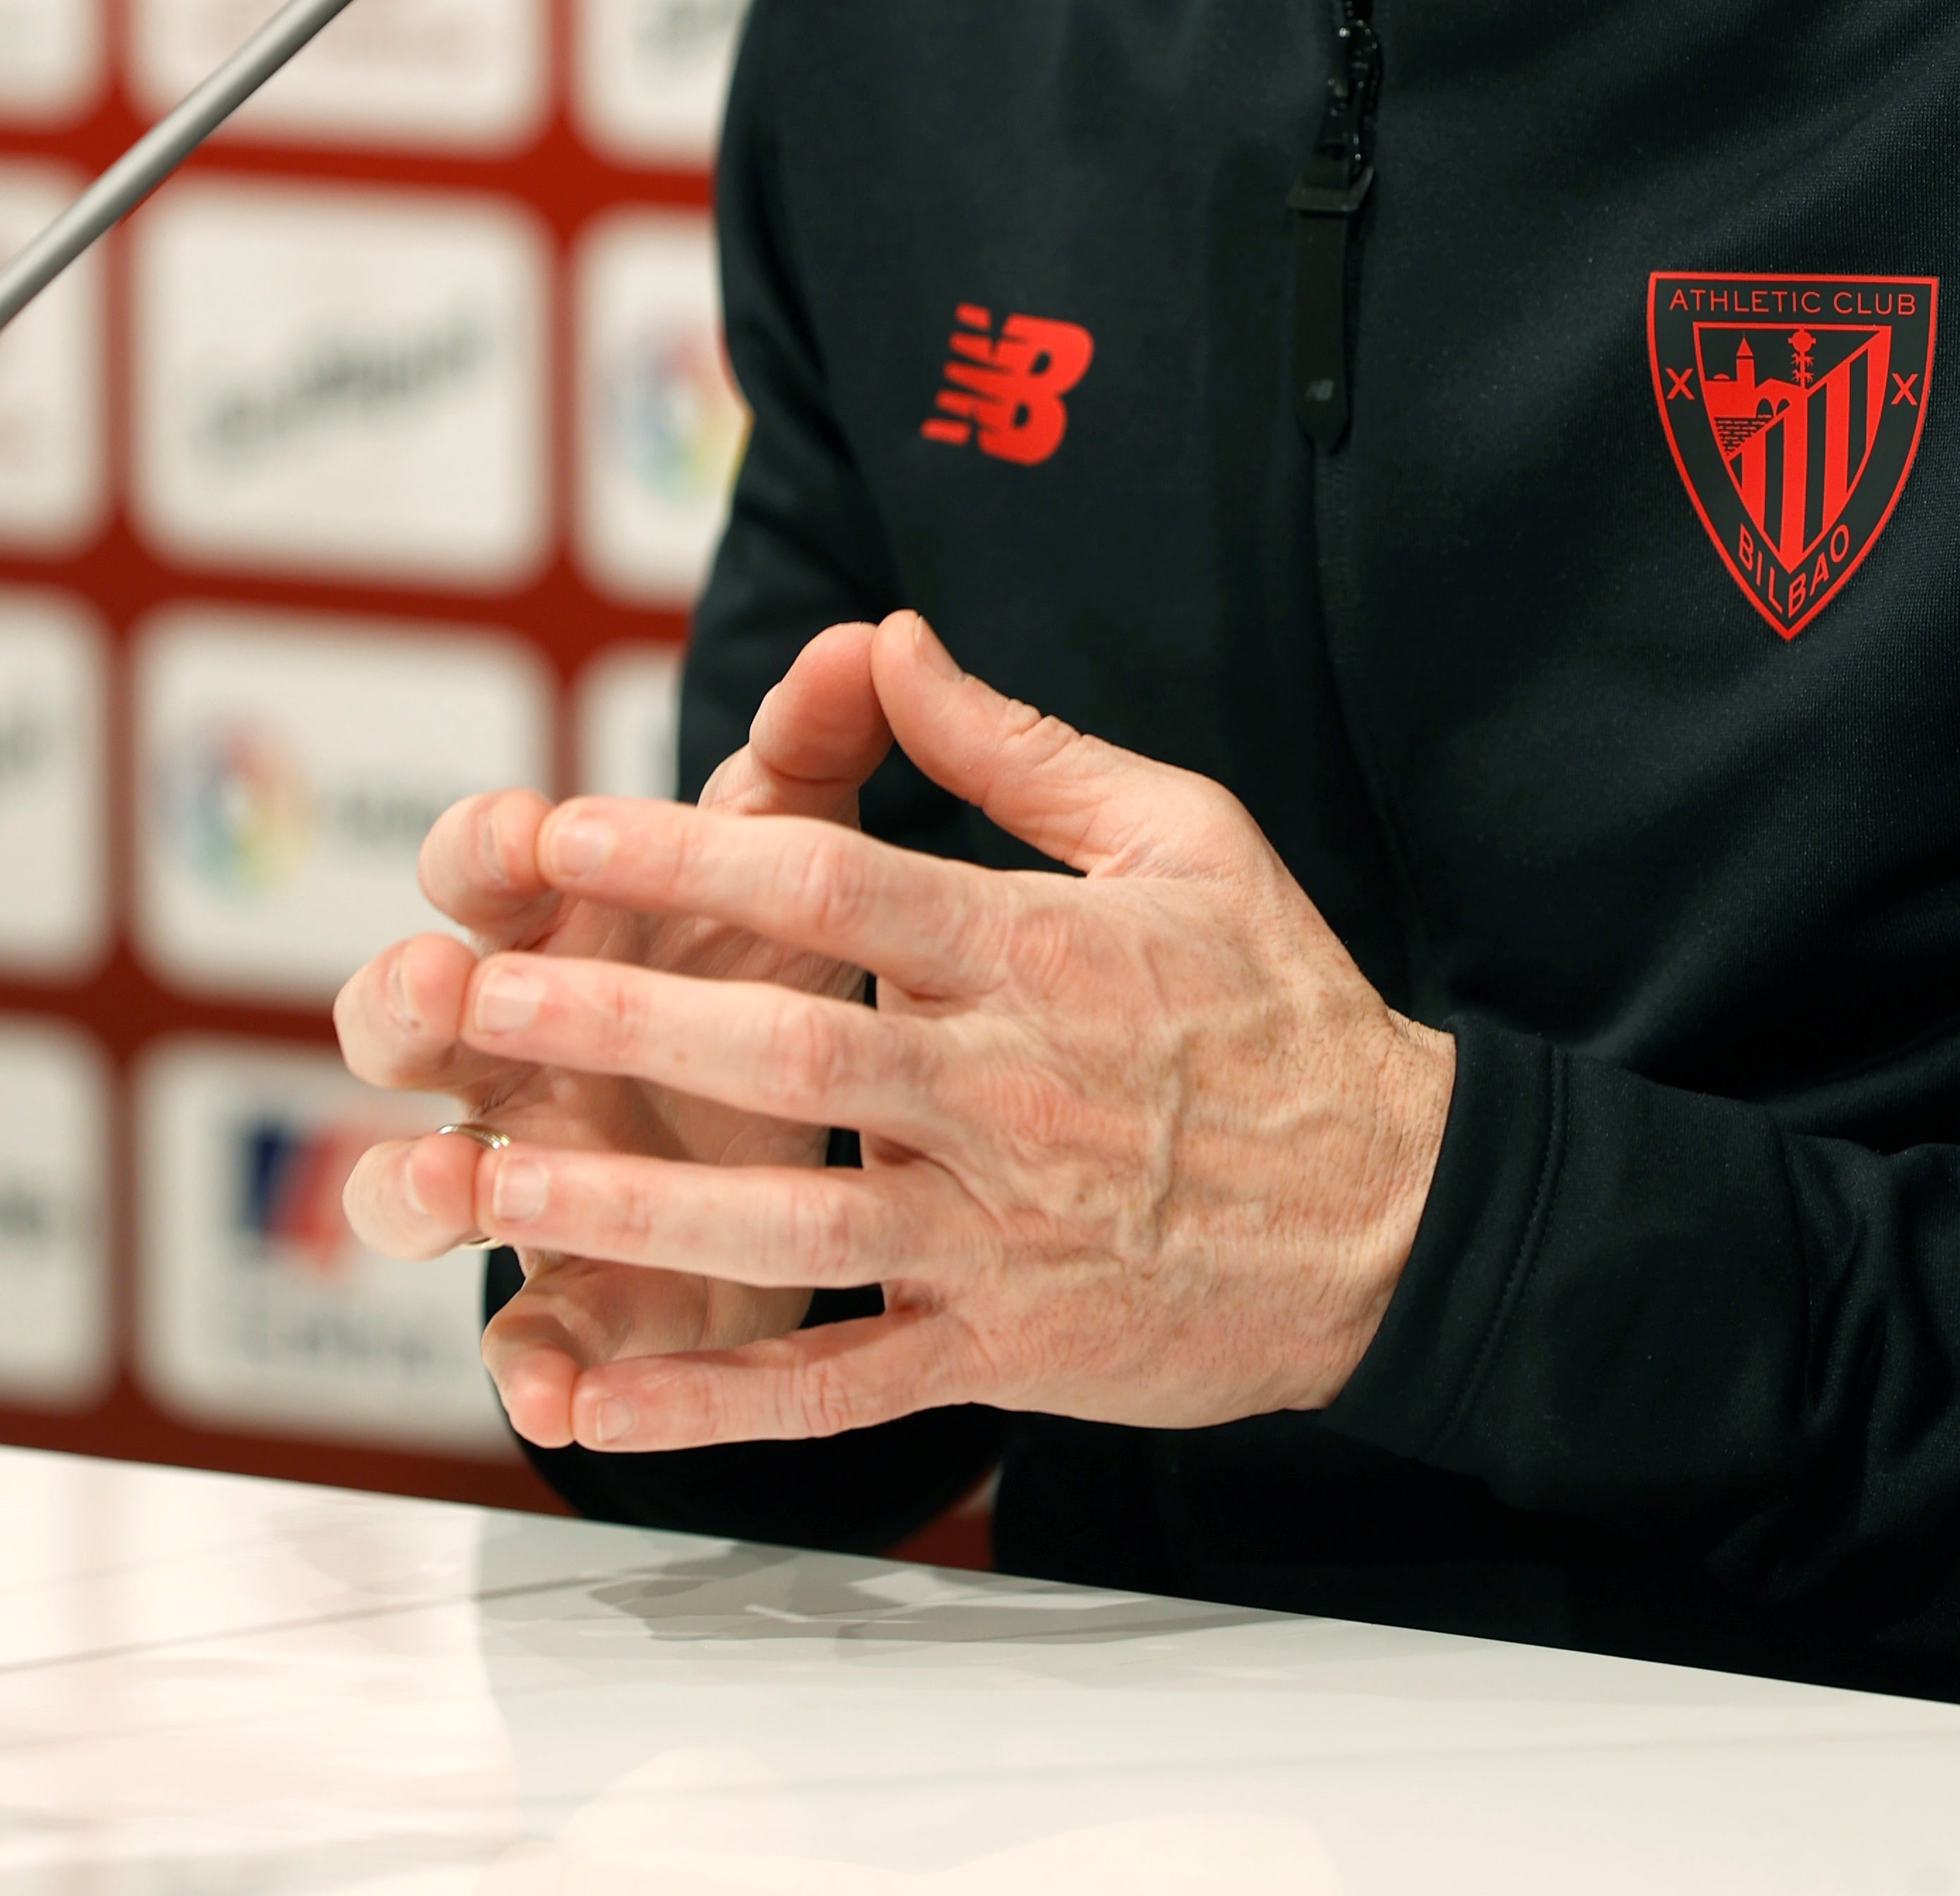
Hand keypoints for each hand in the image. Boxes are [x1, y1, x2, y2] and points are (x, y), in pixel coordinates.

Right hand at [335, 625, 891, 1447]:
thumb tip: (868, 640)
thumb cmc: (787, 943)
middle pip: (404, 1015)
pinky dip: (532, 1368)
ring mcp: (523, 1169)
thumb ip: (821, 751)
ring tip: (454, 1192)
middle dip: (406, 1003)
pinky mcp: (578, 1293)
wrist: (833, 1103)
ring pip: (418, 1186)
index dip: (487, 846)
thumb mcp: (806, 846)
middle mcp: (509, 1040)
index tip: (523, 836)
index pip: (483, 858)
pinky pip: (528, 1340)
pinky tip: (556, 1394)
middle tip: (439, 997)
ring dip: (418, 1188)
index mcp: (558, 914)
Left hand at [398, 609, 1456, 1453]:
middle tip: (471, 997)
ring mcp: (1001, 1230)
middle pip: (781, 1047)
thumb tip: (896, 641)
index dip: (687, 858)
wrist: (1399, 1209)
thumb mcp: (1181, 832)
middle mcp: (1005, 1087)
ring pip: (789, 1222)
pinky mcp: (1008, 1346)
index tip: (562, 834)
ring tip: (493, 1179)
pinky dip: (718, 1407)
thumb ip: (1018, 746)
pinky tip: (600, 1400)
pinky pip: (842, 1386)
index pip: (833, 887)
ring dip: (630, 1206)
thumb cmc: (1282, 1003)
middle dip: (613, 1020)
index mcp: (1036, 949)